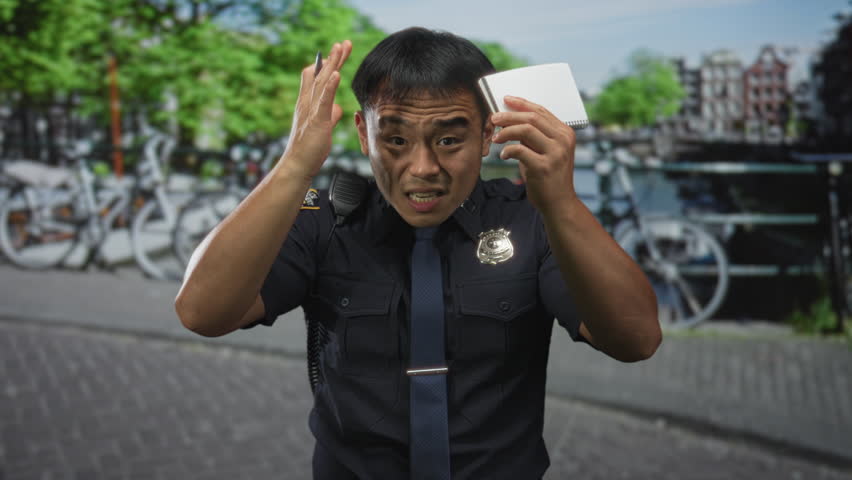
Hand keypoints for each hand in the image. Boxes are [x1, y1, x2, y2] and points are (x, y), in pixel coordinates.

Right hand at [279, 40, 352, 179]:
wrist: (297, 166)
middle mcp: (307, 103)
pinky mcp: (317, 120)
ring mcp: (311, 110)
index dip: (326, 64)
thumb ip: (329, 115)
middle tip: (343, 43)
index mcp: (308, 104)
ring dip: (332, 64)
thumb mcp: (323, 128)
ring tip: (340, 48)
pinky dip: (330, 86)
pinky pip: (324, 100)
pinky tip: (337, 73)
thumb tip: (338, 108)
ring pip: (322, 82)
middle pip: (321, 75)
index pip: (316, 78)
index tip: (336, 51)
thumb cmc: (309, 149)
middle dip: (333, 58)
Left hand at [490, 95, 577, 214]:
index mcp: (565, 133)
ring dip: (506, 131)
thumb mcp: (547, 152)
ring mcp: (555, 153)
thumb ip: (535, 137)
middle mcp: (563, 140)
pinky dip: (507, 150)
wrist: (559, 204)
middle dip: (509, 115)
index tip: (506, 100)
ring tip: (496, 137)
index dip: (521, 104)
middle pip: (532, 118)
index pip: (541, 111)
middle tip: (494, 118)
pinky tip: (503, 155)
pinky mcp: (544, 167)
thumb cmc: (550, 178)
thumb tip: (511, 120)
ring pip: (525, 129)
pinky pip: (519, 150)